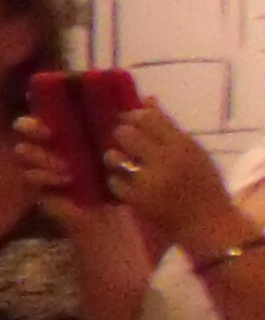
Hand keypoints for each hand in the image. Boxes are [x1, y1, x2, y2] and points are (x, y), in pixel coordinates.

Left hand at [106, 101, 239, 247]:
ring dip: (114, 156)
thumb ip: (168, 126)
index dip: (133, 116)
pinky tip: (125, 181)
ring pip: (115, 157)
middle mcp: (164, 159)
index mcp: (181, 144)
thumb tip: (146, 98)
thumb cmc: (201, 182)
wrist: (205, 221)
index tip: (129, 119)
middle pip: (126, 134)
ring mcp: (148, 180)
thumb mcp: (192, 151)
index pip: (148, 118)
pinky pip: (113, 181)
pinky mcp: (136, 199)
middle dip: (122, 135)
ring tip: (121, 160)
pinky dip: (116, 179)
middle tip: (125, 140)